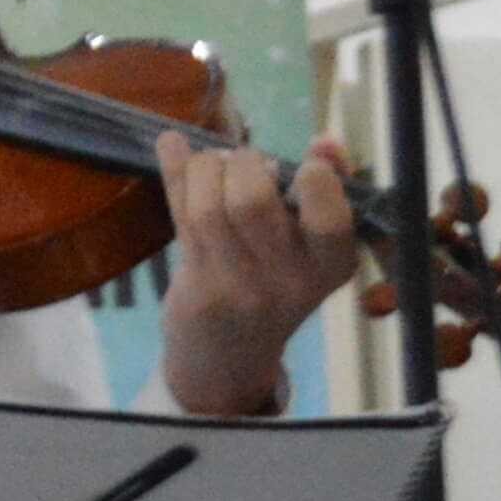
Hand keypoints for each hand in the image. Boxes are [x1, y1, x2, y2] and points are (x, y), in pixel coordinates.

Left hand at [154, 131, 355, 416]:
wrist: (232, 357)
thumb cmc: (281, 286)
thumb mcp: (318, 253)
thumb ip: (331, 194)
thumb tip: (327, 142)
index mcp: (330, 265)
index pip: (330, 222)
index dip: (318, 182)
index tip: (307, 164)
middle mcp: (287, 280)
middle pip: (252, 203)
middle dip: (243, 164)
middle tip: (243, 163)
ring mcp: (237, 288)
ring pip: (207, 208)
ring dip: (206, 169)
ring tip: (213, 166)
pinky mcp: (196, 288)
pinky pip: (180, 219)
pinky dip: (174, 173)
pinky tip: (170, 143)